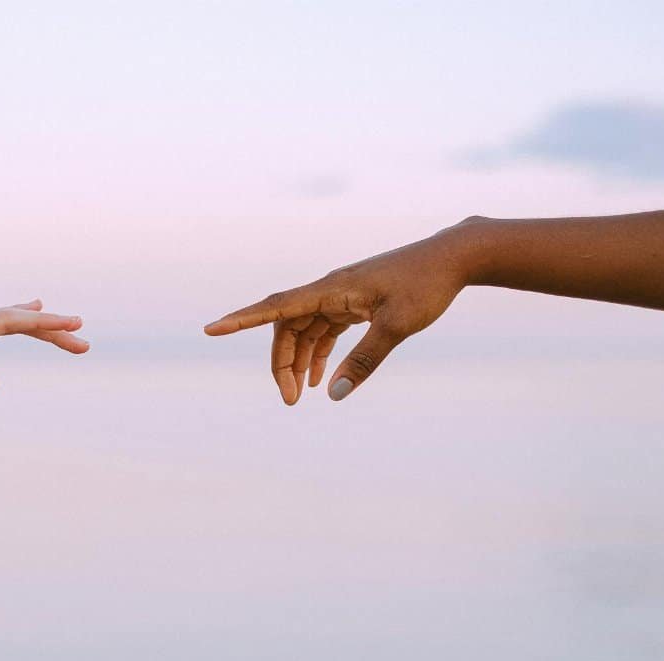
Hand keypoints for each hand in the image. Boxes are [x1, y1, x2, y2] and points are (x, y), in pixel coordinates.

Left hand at [0, 299, 87, 400]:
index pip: (8, 322)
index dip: (44, 322)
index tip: (75, 325)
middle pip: (13, 318)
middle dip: (50, 328)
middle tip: (84, 343)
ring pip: (3, 318)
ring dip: (36, 325)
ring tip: (67, 330)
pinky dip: (17, 318)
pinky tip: (24, 311)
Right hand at [203, 232, 468, 404]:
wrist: (453, 257)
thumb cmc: (426, 286)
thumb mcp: (397, 326)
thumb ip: (365, 360)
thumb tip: (335, 394)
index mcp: (330, 289)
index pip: (276, 307)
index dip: (241, 320)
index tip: (211, 329)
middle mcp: (328, 289)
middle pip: (287, 327)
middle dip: (282, 363)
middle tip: (291, 401)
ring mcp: (340, 295)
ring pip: (304, 330)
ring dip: (299, 361)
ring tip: (301, 395)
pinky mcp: (354, 302)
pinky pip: (324, 329)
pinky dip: (319, 352)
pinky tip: (322, 378)